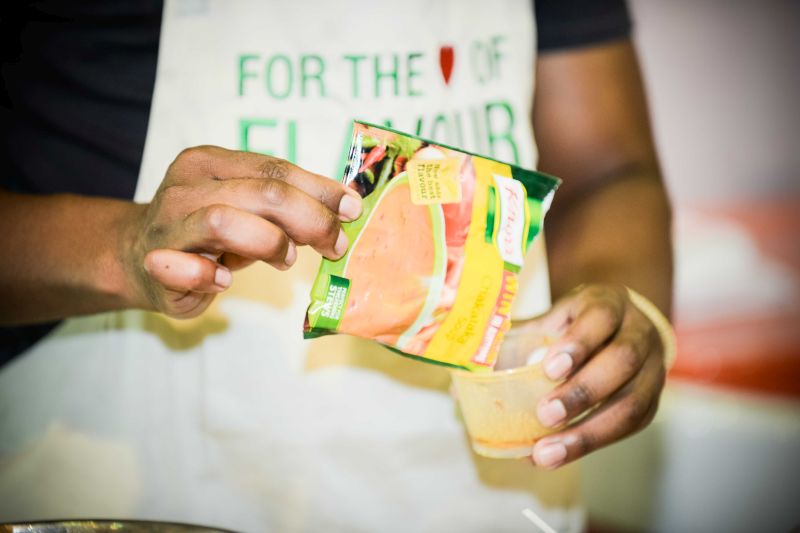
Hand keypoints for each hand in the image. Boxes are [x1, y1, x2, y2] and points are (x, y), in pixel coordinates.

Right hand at [123, 146, 361, 317]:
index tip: (352, 208)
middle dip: (309, 218)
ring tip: (286, 260)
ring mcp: (167, 225)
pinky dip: (210, 275)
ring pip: (225, 220)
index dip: (319, 189)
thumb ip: (284, 205)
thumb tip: (342, 209)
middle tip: (334, 244)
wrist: (135, 257)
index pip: (274, 168)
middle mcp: (186, 187)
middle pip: (260, 192)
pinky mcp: (156, 266)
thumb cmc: (204, 233)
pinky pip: (185, 268)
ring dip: (269, 242)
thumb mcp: (244, 208)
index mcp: (209, 163)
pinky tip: (224, 281)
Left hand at [521, 283, 666, 468]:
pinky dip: (591, 444)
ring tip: (547, 454)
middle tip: (544, 415)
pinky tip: (557, 455)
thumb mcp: (550, 320)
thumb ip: (511, 343)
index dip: (578, 344)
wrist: (622, 325)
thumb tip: (459, 385)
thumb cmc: (574, 324)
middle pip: (621, 362)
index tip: (548, 368)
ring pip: (632, 404)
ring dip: (587, 433)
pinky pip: (629, 428)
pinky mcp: (651, 402)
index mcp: (609, 304)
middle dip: (582, 392)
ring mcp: (653, 369)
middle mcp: (638, 334)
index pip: (601, 318)